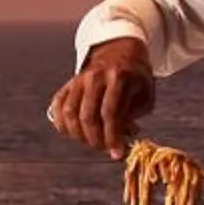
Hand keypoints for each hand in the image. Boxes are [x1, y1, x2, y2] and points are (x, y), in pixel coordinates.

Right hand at [47, 38, 154, 157]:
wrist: (121, 51)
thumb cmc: (136, 78)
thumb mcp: (145, 95)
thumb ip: (133, 117)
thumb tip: (119, 139)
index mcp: (119, 77)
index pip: (111, 113)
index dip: (112, 137)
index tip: (116, 153)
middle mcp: (96, 76)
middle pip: (88, 116)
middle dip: (95, 139)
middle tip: (104, 149)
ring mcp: (80, 78)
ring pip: (69, 112)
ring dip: (78, 135)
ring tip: (91, 142)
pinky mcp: (69, 82)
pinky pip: (58, 105)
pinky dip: (61, 123)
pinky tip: (72, 133)